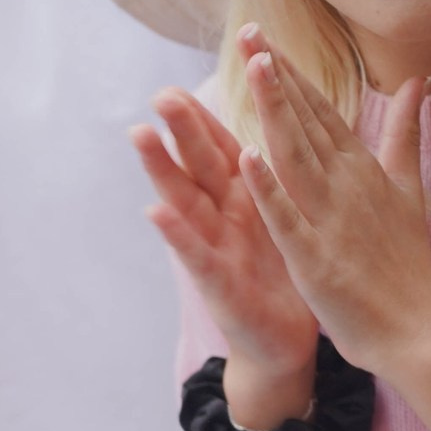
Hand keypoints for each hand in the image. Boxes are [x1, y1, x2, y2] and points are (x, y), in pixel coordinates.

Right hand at [132, 70, 320, 425]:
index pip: (226, 145)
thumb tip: (286, 133)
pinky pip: (195, 255)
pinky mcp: (217, 285)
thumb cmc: (288, 277)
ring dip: (161, 168)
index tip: (192, 88)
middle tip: (162, 91)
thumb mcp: (289, 218)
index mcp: (246, 198)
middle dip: (181, 128)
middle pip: (199, 164)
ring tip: (140, 136)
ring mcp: (214, 249)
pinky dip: (175, 233)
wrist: (286, 342)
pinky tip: (156, 211)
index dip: (214, 109)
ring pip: (183, 200)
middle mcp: (222, 217)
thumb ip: (281, 176)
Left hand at [223, 31, 430, 381]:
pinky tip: (248, 157)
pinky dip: (270, 187)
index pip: (321, 111)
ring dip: (275, 111)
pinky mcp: (316, 258)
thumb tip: (418, 80)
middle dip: (277, 77)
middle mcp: (347, 185)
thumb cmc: (405, 263)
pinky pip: (288, 217)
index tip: (264, 37)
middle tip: (249, 32)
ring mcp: (331, 219)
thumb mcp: (407, 188)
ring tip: (254, 68)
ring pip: (297, 156)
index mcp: (361, 170)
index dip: (291, 73)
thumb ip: (405, 134)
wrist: (419, 328)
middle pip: (306, 122)